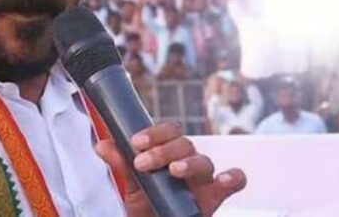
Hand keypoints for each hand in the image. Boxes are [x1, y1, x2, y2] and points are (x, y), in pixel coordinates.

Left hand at [94, 122, 245, 216]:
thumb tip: (102, 145)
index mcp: (167, 153)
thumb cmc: (144, 206)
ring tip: (174, 171)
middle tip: (142, 163)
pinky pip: (235, 181)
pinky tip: (223, 180)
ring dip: (189, 162)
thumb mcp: (128, 187)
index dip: (154, 133)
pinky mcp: (216, 197)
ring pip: (204, 160)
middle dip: (163, 150)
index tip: (136, 143)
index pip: (167, 132)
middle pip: (184, 143)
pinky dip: (232, 177)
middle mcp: (187, 162)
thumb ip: (119, 165)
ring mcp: (203, 179)